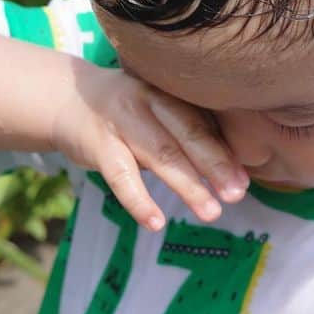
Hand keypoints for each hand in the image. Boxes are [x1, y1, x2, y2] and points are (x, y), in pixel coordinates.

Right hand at [50, 63, 247, 229]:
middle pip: (187, 134)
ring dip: (188, 186)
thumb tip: (235, 168)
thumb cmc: (131, 112)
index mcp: (171, 91)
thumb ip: (190, 129)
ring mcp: (122, 119)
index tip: (245, 181)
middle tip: (237, 195)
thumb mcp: (160, 109)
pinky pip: (120, 175)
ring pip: (160, 154)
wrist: (67, 97)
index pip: (204, 122)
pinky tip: (156, 222)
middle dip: (215, 166)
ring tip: (211, 213)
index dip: (226, 152)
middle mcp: (149, 99)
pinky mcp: (97, 142)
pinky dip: (139, 200)